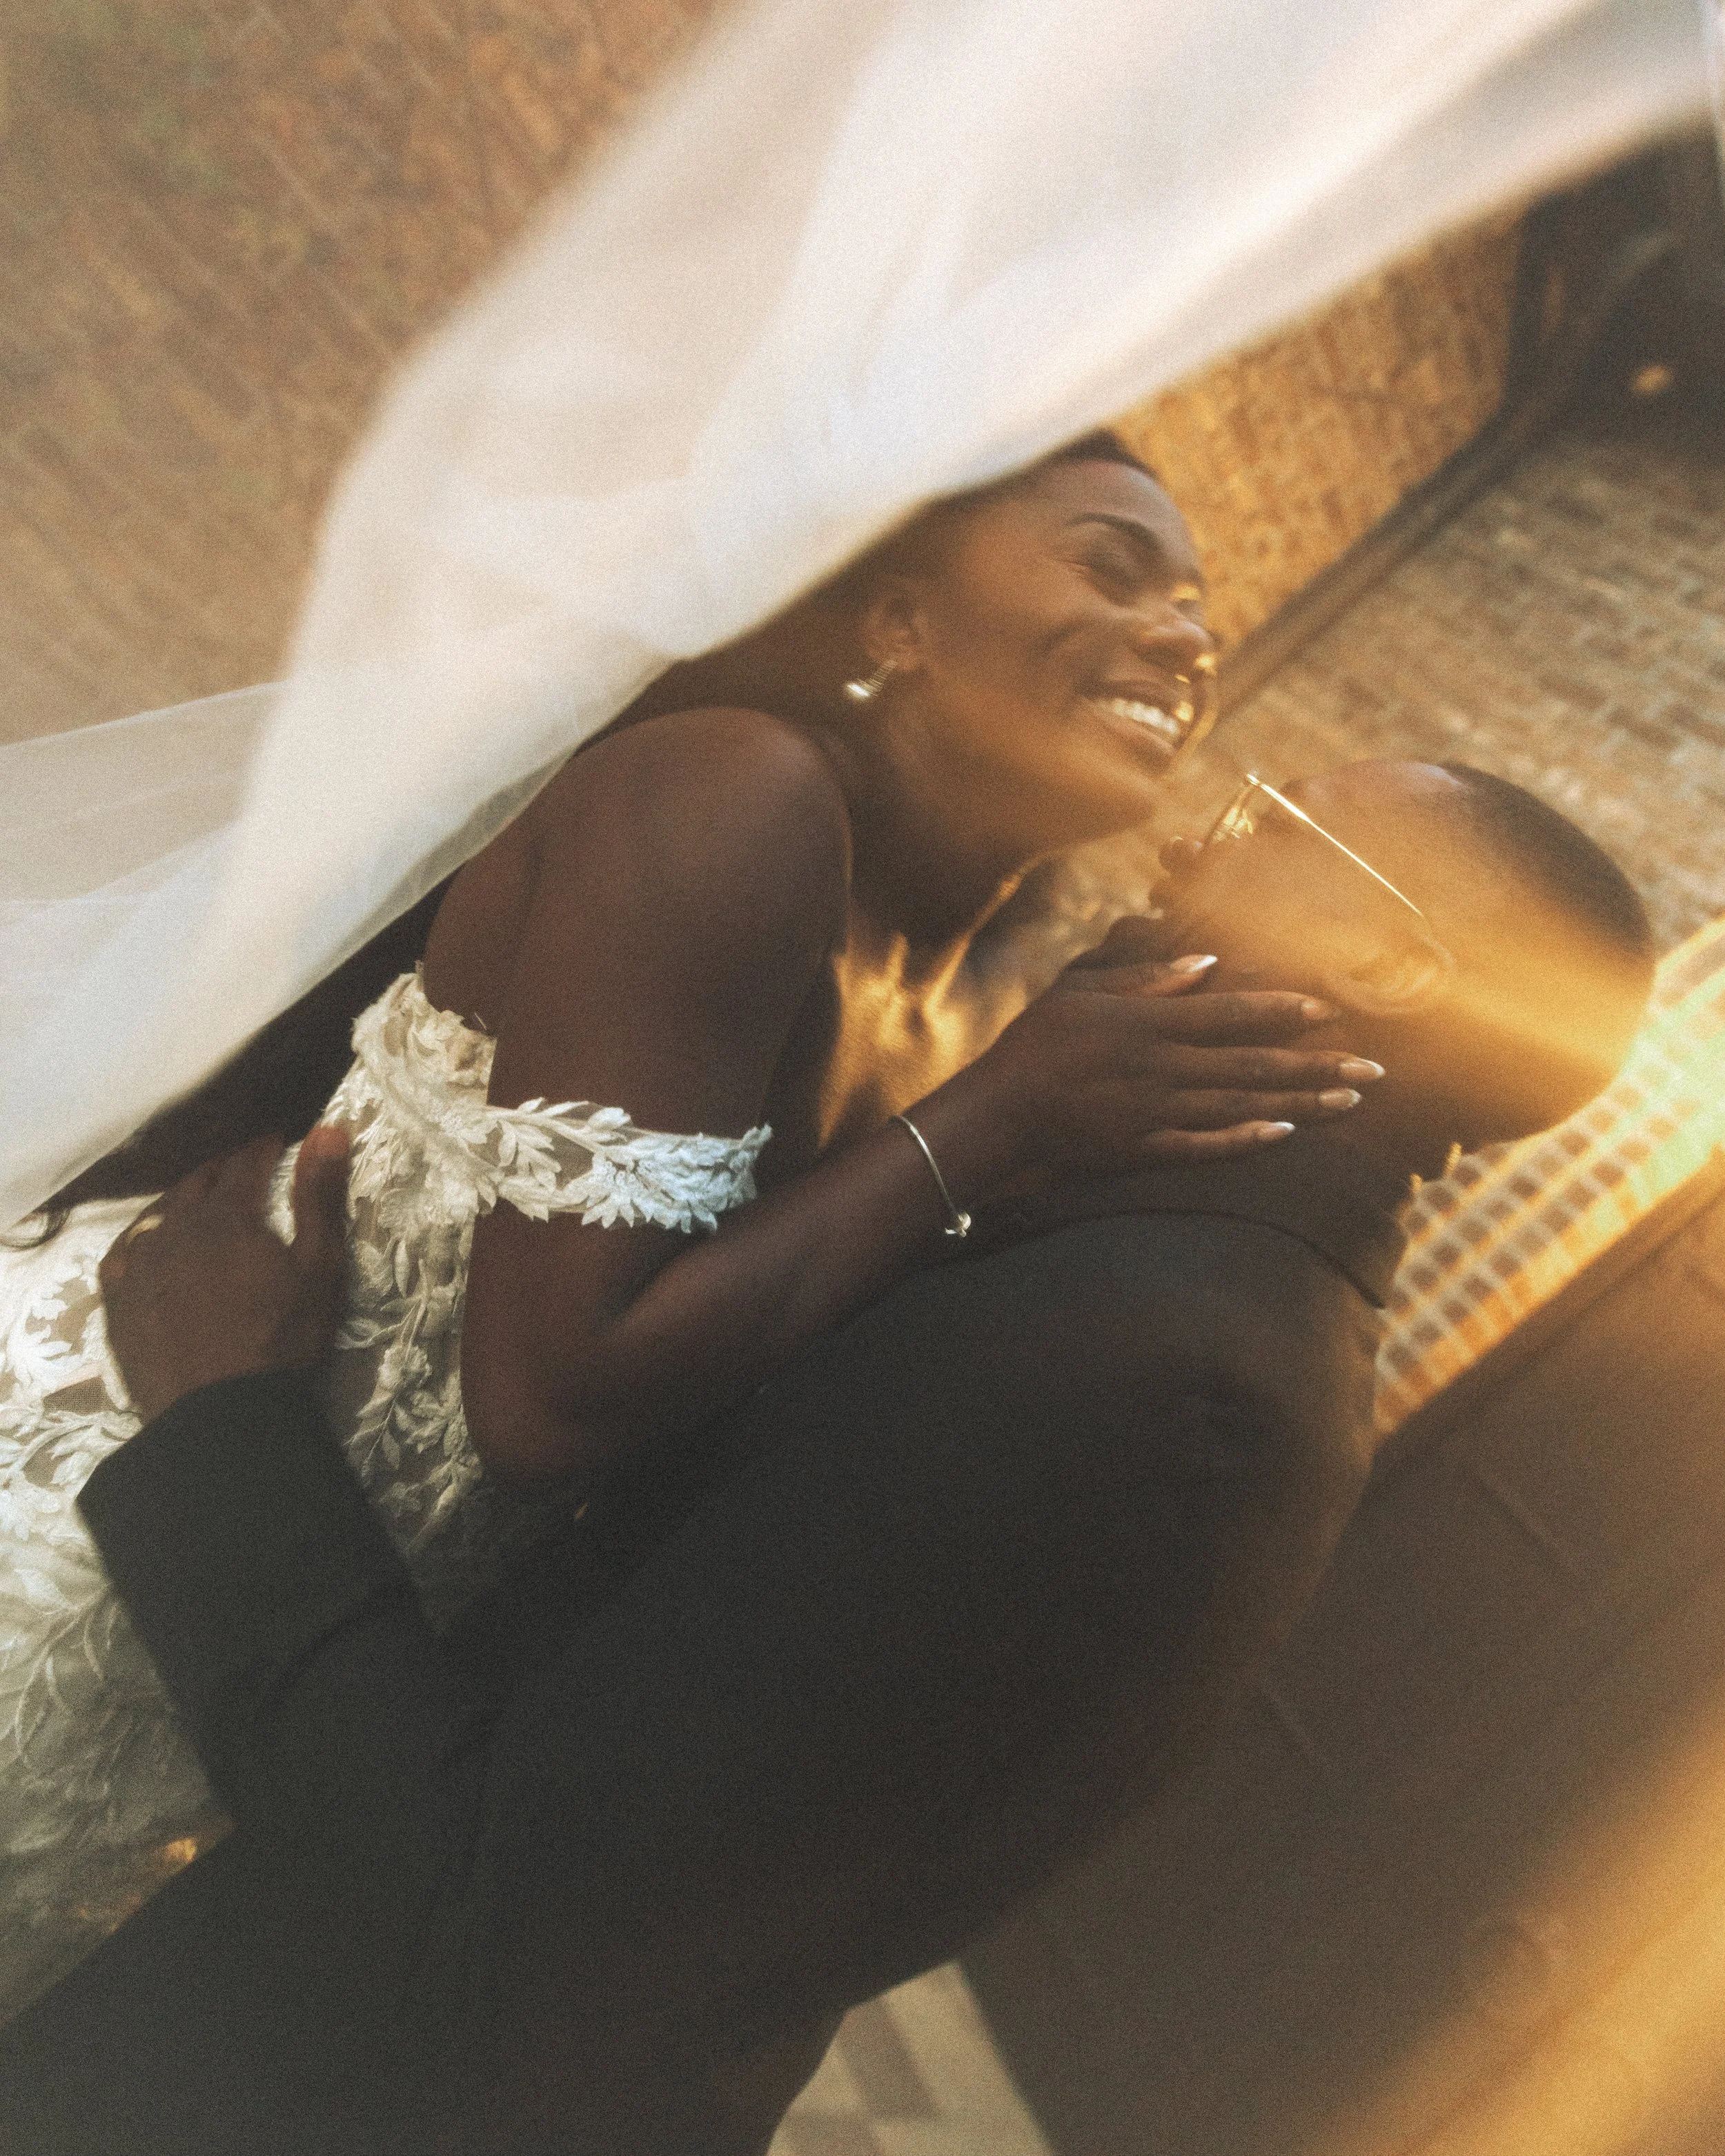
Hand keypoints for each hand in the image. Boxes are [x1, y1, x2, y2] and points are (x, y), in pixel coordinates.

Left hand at [99, 1127, 351, 1423]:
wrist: (222, 1415)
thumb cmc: (282, 1341)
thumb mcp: (318, 1267)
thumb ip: (319, 1196)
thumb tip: (328, 1128)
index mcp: (228, 1217)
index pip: (245, 1165)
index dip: (264, 1149)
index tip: (278, 1142)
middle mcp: (176, 1230)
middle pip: (199, 1184)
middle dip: (225, 1170)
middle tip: (244, 1169)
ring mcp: (141, 1266)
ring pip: (159, 1213)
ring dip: (183, 1199)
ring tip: (200, 1199)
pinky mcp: (119, 1302)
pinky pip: (122, 1253)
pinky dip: (139, 1236)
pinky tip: (148, 1239)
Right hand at [955, 933, 1381, 1170]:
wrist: (997, 1115)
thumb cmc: (1034, 1045)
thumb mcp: (1081, 992)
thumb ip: (1145, 978)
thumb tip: (1207, 965)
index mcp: (1148, 1023)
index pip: (1230, 1014)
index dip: (1285, 1012)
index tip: (1331, 1010)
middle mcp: (1160, 1068)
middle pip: (1253, 1064)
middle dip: (1318, 1064)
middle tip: (1375, 1067)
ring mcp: (1154, 1113)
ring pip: (1242, 1107)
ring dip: (1302, 1104)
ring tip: (1351, 1101)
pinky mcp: (1143, 1151)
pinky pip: (1204, 1147)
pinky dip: (1247, 1143)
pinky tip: (1287, 1136)